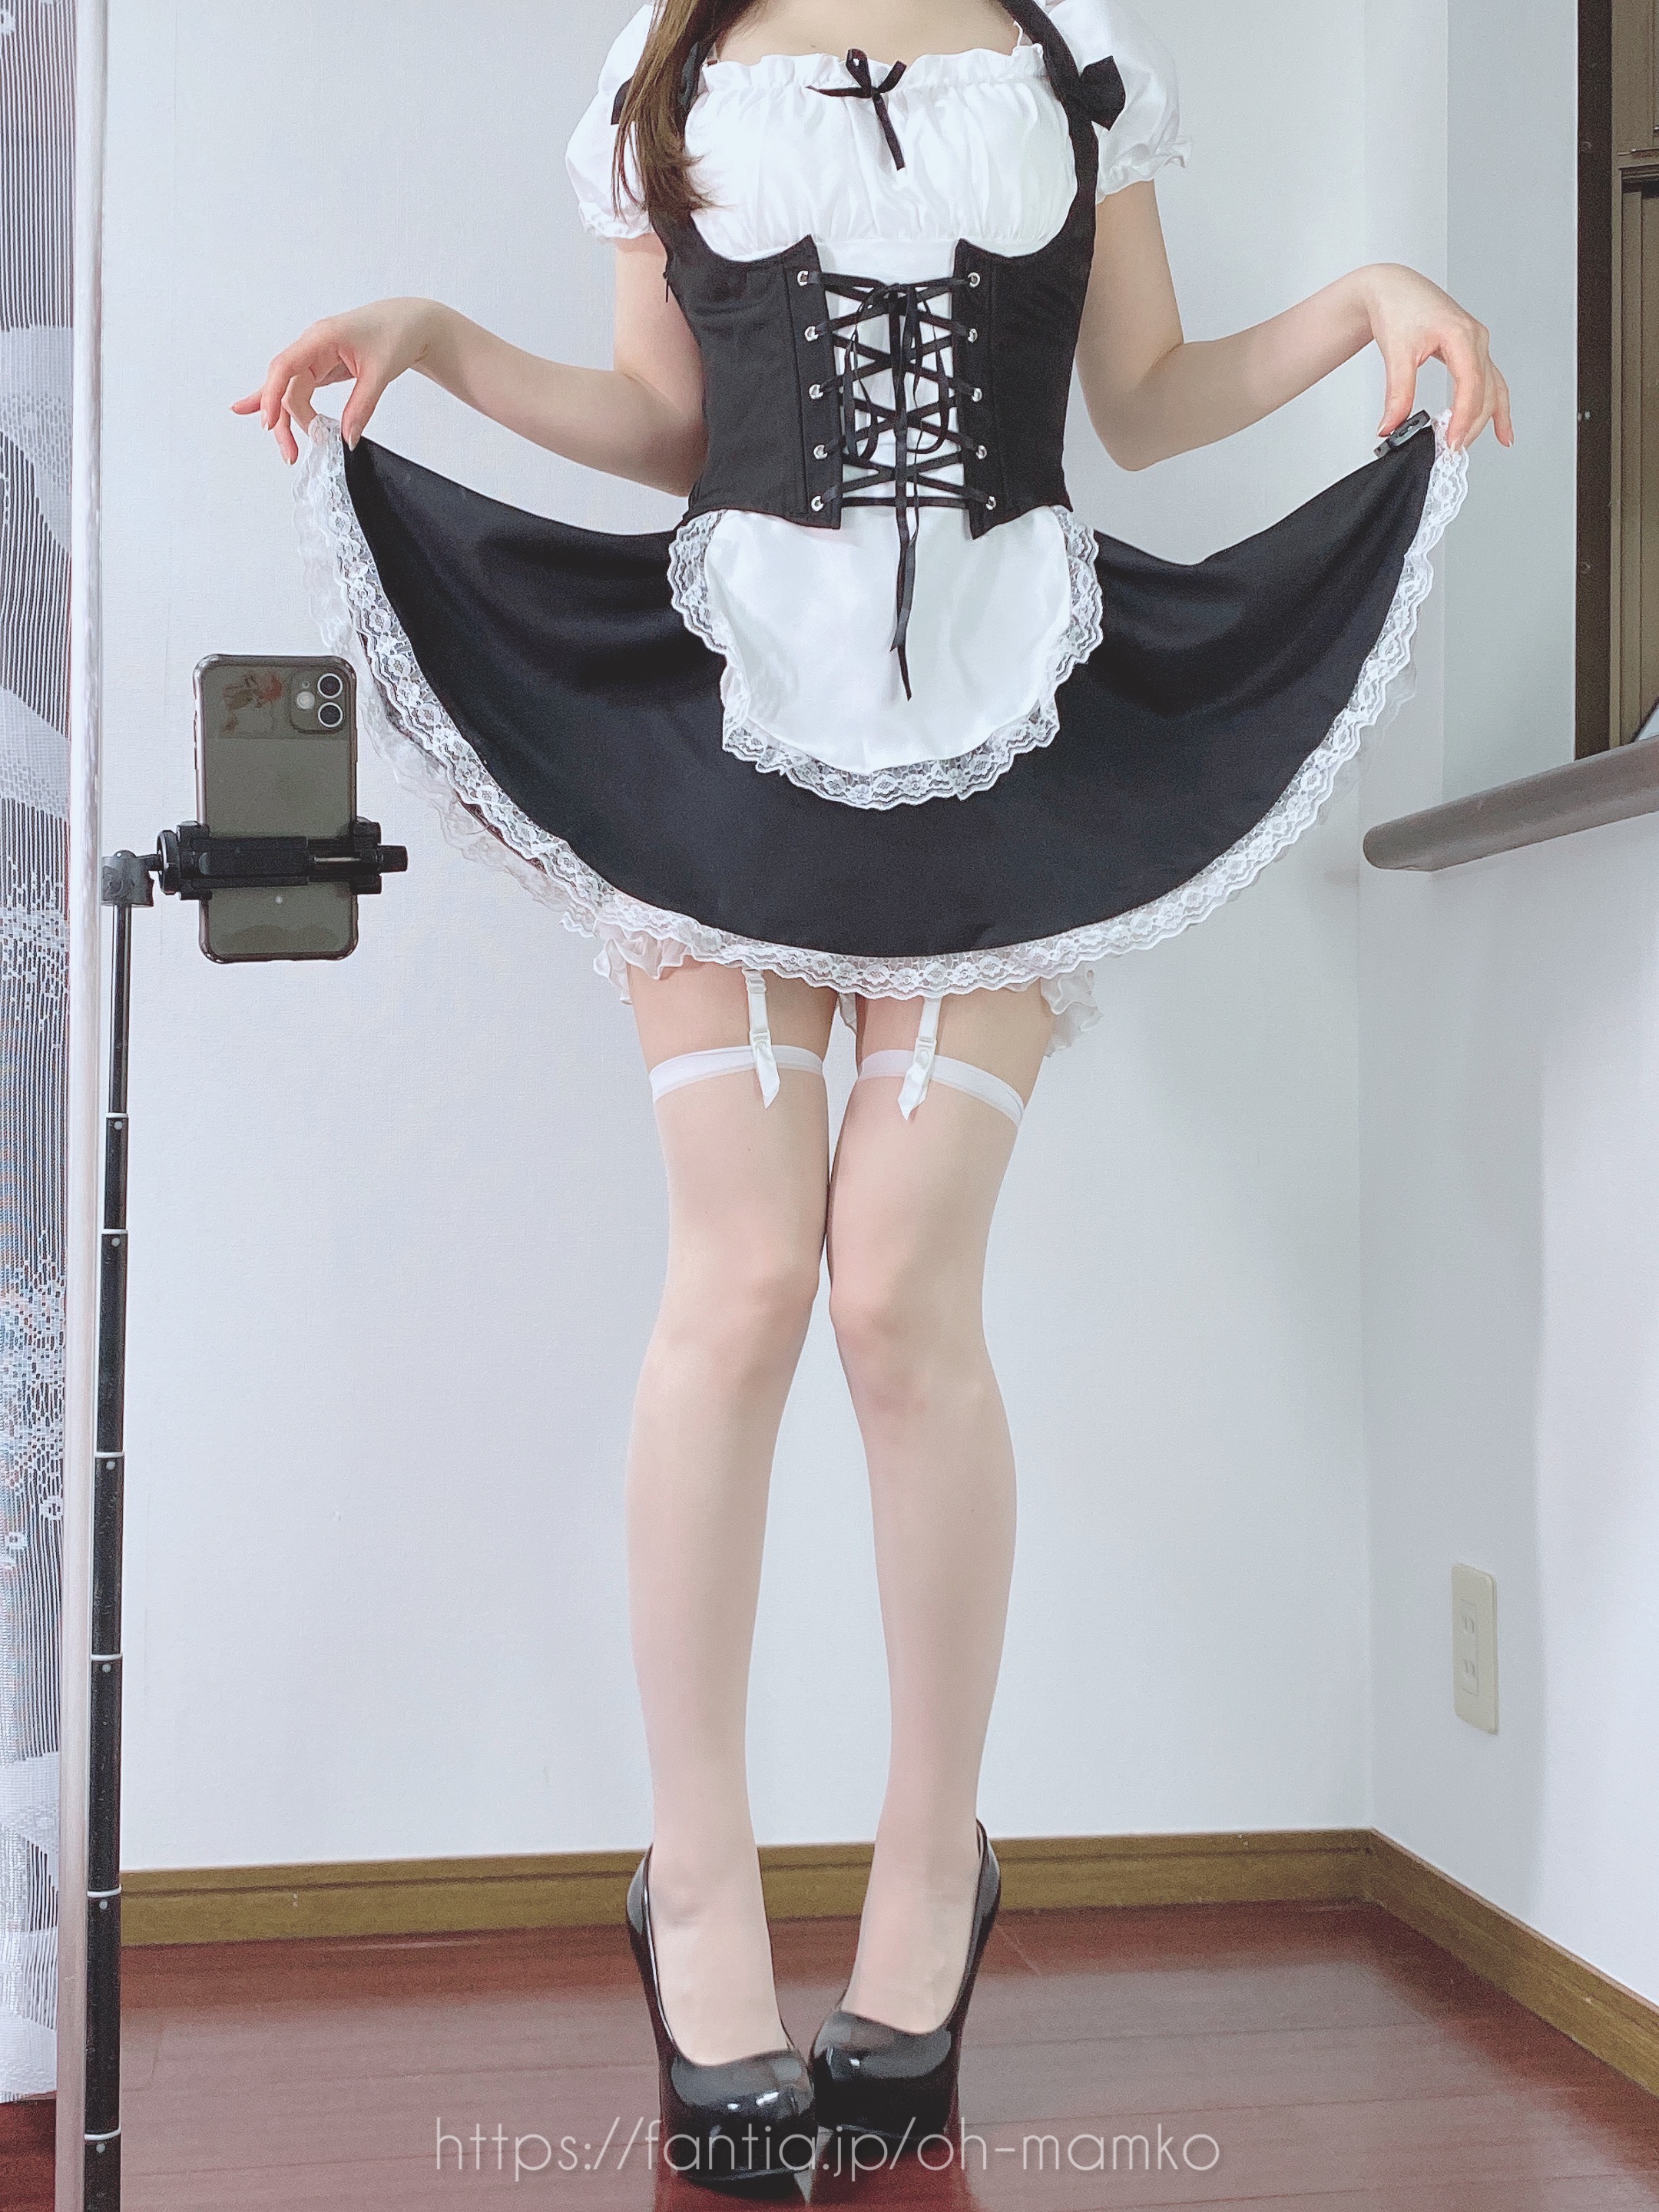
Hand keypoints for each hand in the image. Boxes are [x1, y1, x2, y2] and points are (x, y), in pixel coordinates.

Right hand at [232, 298, 443, 464]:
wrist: (409, 322)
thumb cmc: (395, 333)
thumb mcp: (380, 372)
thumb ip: (362, 406)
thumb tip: (347, 437)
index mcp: (321, 338)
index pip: (286, 367)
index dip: (273, 394)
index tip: (270, 422)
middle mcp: (311, 346)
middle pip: (285, 386)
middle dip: (284, 420)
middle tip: (290, 453)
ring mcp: (315, 357)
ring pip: (291, 392)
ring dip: (288, 420)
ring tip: (289, 450)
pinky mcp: (322, 367)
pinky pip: (300, 390)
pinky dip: (289, 407)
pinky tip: (271, 418)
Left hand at [1361, 264, 1513, 453]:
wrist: (1394, 288)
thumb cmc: (1398, 307)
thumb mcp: (1396, 352)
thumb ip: (1397, 393)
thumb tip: (1391, 426)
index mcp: (1460, 334)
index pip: (1470, 384)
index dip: (1463, 417)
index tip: (1451, 442)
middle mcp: (1476, 338)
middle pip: (1485, 391)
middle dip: (1471, 424)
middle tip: (1452, 452)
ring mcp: (1477, 344)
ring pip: (1492, 387)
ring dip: (1487, 419)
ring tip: (1476, 445)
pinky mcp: (1472, 350)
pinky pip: (1490, 381)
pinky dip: (1496, 405)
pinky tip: (1501, 429)